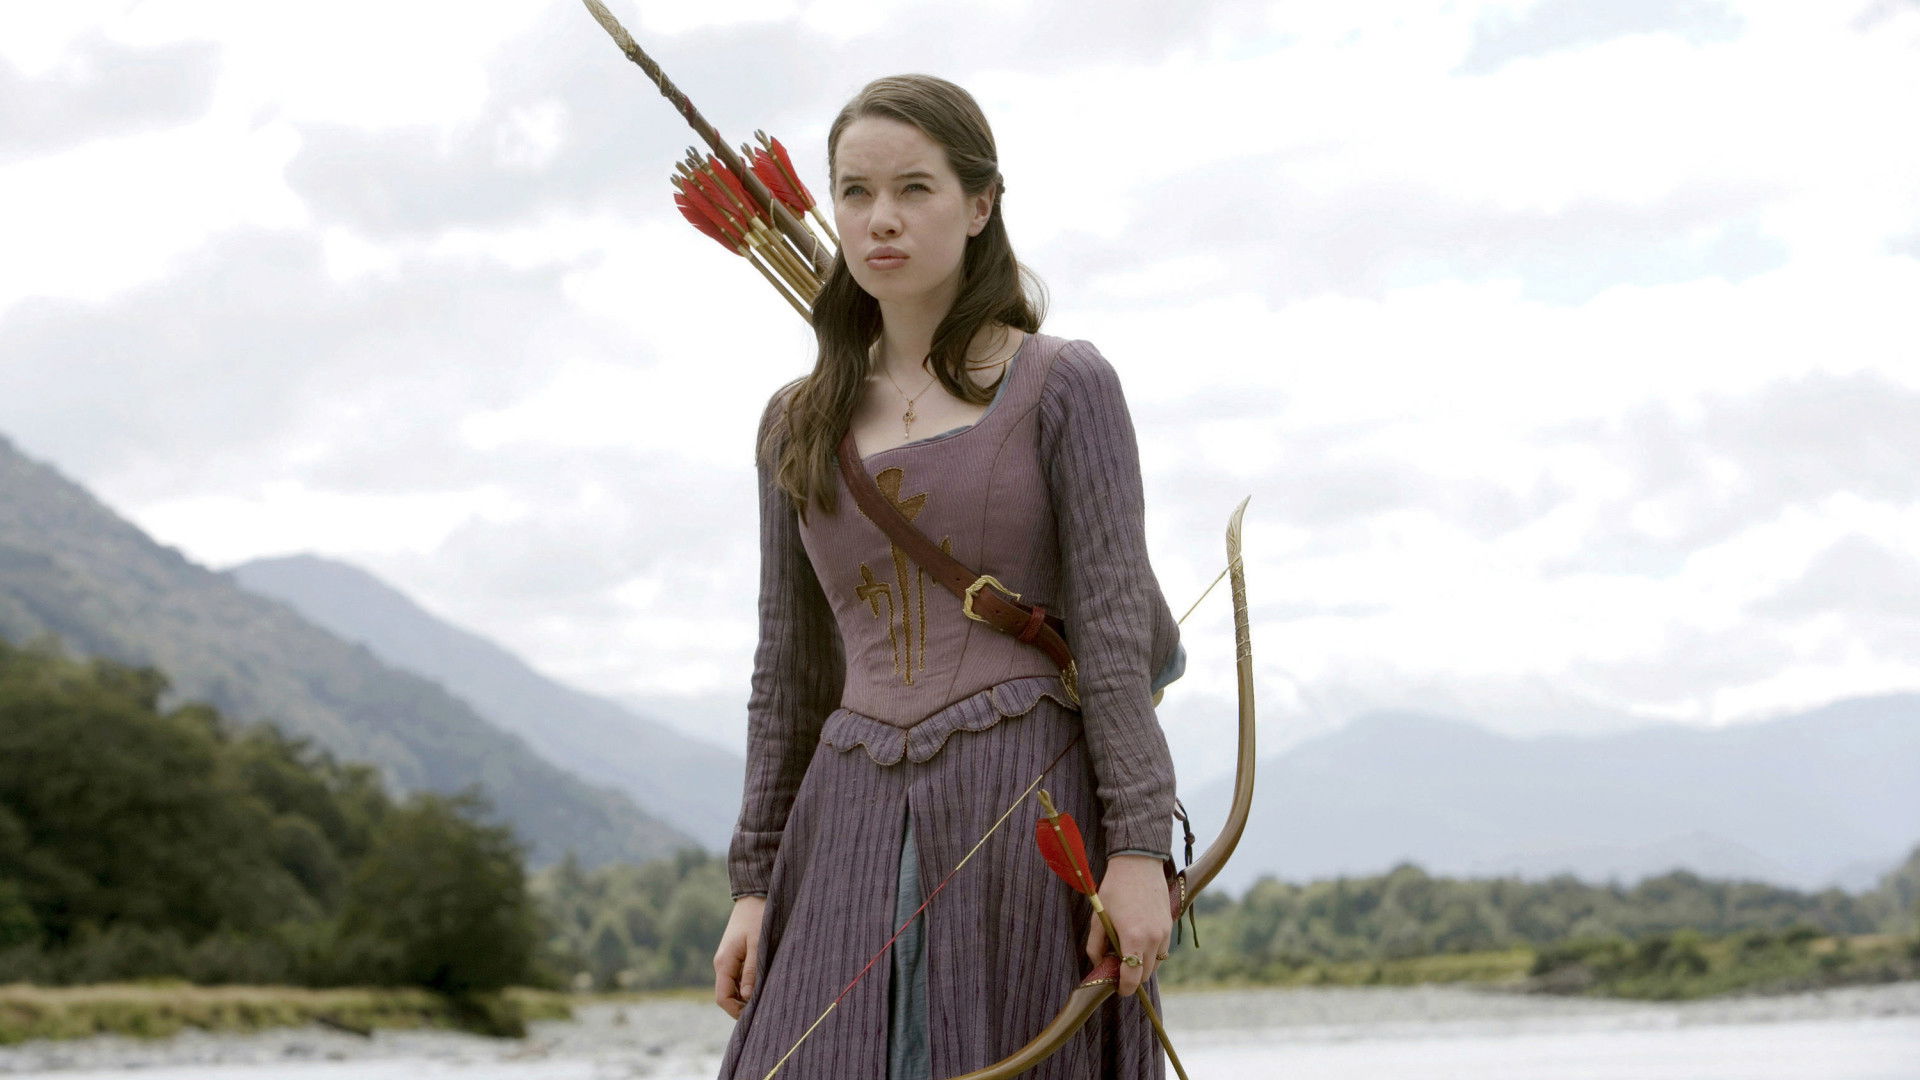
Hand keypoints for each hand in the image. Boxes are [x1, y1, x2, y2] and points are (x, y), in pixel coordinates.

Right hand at [713, 895, 765, 1017]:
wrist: (754, 895)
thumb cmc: (757, 918)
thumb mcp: (757, 945)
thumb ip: (752, 971)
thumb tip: (748, 997)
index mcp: (723, 963)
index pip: (722, 998)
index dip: (736, 1011)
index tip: (756, 1014)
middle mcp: (721, 964)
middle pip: (727, 995)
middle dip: (742, 1005)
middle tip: (765, 1006)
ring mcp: (727, 960)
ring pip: (733, 987)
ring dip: (746, 994)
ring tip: (767, 993)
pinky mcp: (734, 956)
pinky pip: (738, 977)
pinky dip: (748, 984)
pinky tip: (763, 982)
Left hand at [1083, 854, 1171, 996]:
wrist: (1138, 863)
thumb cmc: (1114, 888)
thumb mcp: (1099, 916)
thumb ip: (1096, 945)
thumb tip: (1099, 963)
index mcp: (1134, 938)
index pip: (1133, 977)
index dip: (1125, 988)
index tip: (1119, 990)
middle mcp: (1153, 938)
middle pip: (1146, 973)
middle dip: (1133, 976)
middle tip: (1118, 968)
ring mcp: (1164, 932)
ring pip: (1156, 962)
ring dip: (1144, 964)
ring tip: (1128, 951)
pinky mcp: (1170, 924)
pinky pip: (1163, 949)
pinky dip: (1152, 952)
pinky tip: (1139, 940)